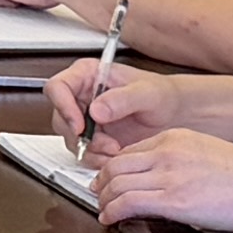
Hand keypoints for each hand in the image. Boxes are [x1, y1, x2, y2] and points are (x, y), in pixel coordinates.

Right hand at [51, 57, 185, 148]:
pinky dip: (97, 158)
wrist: (174, 114)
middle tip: (105, 143)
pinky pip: (84, 152)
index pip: (58, 87)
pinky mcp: (93, 137)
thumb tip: (96, 110)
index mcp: (88, 75)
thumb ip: (122, 99)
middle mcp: (82, 95)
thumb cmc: (162, 95)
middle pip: (61, 117)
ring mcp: (86, 118)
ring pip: (71, 138)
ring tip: (116, 149)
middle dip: (81, 135)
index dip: (63, 107)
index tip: (79, 126)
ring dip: (91, 149)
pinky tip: (115, 155)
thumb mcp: (147, 93)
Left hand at [80, 120, 232, 232]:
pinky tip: (110, 218)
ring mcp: (169, 175)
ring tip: (103, 210)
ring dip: (104, 200)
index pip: (129, 151)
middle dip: (102, 182)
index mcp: (175, 137)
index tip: (109, 178)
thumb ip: (182, 161)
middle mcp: (167, 152)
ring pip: (116, 184)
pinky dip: (112, 212)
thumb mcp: (208, 153)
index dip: (113, 168)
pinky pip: (128, 203)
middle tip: (99, 194)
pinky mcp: (173, 200)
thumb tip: (165, 181)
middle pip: (115, 165)